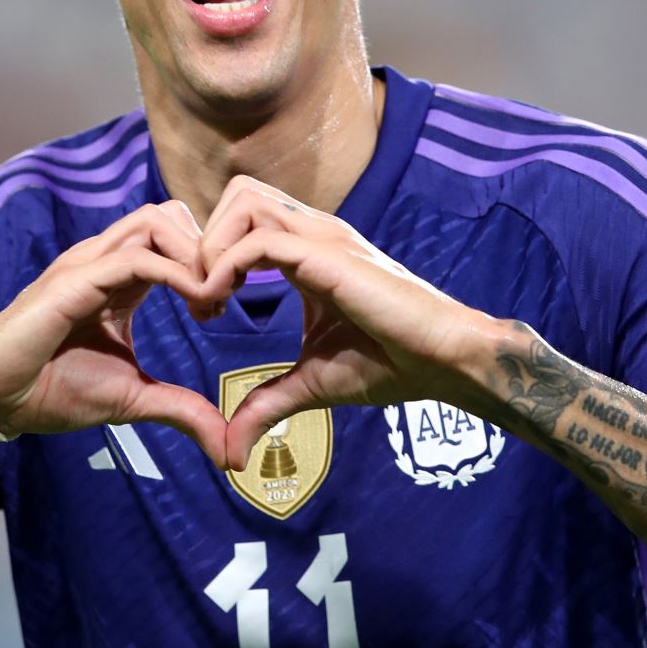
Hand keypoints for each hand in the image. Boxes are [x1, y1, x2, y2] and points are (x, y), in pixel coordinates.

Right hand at [0, 201, 228, 468]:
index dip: (210, 264)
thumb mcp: (133, 399)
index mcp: (121, 278)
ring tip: (210, 298)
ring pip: (157, 221)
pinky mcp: (76, 279)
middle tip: (223, 295)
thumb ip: (181, 410)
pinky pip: (137, 257)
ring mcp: (89, 264)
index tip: (224, 307)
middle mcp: (106, 261)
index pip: (175, 238)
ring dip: (196, 253)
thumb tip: (226, 449)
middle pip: (171, 214)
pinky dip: (177, 274)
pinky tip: (195, 304)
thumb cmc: (51, 389)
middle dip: (209, 248)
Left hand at [196, 176, 489, 470]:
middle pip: (238, 194)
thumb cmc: (391, 365)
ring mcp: (322, 238)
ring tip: (209, 299)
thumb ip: (267, 404)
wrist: (445, 361)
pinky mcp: (328, 255)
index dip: (211, 255)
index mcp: (307, 252)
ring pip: (242, 202)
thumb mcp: (312, 384)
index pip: (243, 219)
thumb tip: (232, 452)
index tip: (204, 309)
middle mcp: (312, 234)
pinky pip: (258, 241)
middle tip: (201, 296)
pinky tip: (220, 305)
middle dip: (203, 238)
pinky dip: (224, 267)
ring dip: (210, 247)